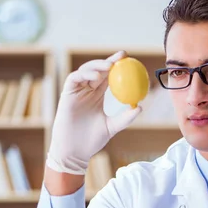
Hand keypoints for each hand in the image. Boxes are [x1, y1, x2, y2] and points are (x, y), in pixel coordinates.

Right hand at [46, 51, 141, 174]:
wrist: (74, 151)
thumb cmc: (91, 141)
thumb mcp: (112, 127)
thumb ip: (125, 118)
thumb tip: (140, 107)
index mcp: (97, 96)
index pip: (108, 77)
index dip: (118, 68)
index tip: (131, 61)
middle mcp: (86, 91)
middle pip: (98, 70)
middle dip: (110, 61)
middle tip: (122, 56)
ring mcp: (76, 92)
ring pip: (86, 71)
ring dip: (97, 65)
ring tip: (110, 65)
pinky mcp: (66, 94)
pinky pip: (74, 79)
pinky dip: (84, 74)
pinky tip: (96, 75)